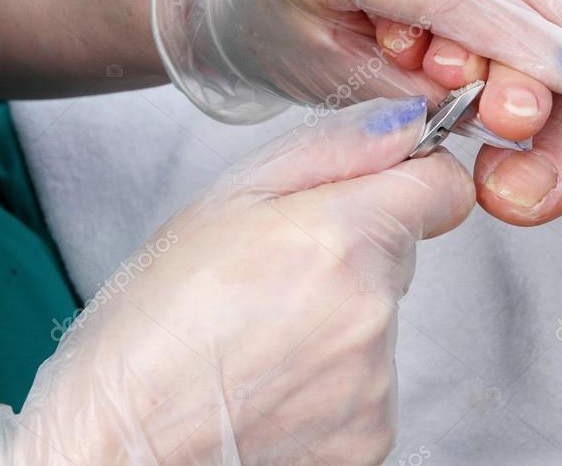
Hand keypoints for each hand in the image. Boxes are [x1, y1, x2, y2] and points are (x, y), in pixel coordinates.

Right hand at [0, 97, 474, 464]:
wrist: (120, 441)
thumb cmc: (151, 322)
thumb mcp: (223, 200)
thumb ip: (329, 150)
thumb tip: (403, 127)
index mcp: (341, 237)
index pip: (442, 189)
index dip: (411, 180)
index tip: (378, 192)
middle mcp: (372, 312)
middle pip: (399, 258)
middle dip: (351, 255)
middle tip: (273, 277)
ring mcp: (375, 384)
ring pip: (379, 325)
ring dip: (337, 322)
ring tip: (260, 338)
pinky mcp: (370, 438)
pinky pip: (368, 388)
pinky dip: (330, 384)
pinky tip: (271, 382)